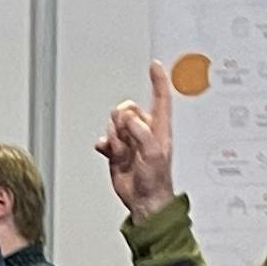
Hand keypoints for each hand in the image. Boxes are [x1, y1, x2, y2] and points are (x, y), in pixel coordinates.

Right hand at [98, 66, 176, 215]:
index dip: (158, 80)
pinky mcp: (117, 151)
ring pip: (114, 124)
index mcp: (159, 128)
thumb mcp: (154, 152)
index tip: (154, 65)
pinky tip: (110, 153)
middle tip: (128, 138)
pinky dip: (105, 145)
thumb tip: (128, 119)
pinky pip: (105, 139)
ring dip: (115, 138)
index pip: (161, 97)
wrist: (143, 200)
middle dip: (123, 121)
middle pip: (128, 109)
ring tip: (123, 153)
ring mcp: (131, 141)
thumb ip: (141, 131)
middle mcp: (145, 131)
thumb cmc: (156, 180)